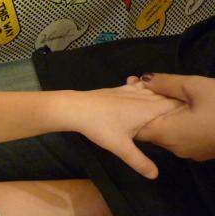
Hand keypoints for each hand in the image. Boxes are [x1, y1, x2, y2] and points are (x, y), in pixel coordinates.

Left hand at [63, 85, 181, 178]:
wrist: (75, 107)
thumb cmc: (100, 126)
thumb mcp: (121, 147)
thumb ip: (139, 161)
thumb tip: (155, 175)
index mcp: (148, 108)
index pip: (173, 104)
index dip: (182, 110)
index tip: (186, 118)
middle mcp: (141, 96)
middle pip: (164, 96)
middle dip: (173, 103)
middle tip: (179, 114)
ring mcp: (128, 90)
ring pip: (150, 89)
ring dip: (158, 94)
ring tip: (163, 104)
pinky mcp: (117, 89)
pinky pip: (136, 86)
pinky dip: (142, 87)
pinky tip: (140, 88)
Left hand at [131, 74, 214, 161]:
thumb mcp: (194, 86)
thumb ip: (165, 83)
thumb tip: (144, 79)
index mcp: (169, 133)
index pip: (137, 129)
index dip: (130, 111)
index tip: (127, 92)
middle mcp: (176, 147)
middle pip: (151, 129)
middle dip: (144, 109)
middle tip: (138, 86)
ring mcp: (190, 151)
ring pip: (166, 131)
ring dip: (160, 114)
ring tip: (155, 91)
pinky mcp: (202, 149)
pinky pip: (180, 134)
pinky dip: (174, 120)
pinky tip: (179, 105)